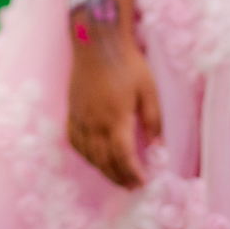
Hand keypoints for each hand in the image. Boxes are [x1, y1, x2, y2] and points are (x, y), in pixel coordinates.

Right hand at [67, 37, 160, 189]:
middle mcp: (95, 122)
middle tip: (131, 186)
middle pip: (105, 160)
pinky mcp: (72, 110)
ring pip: (88, 154)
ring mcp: (80, 117)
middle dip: (119, 177)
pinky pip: (74, 140)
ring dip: (102, 170)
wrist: (97, 42)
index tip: (142, 182)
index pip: (123, 156)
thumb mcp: (148, 89)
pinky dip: (84, 155)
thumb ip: (153, 120)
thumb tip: (157, 147)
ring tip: (116, 177)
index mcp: (116, 117)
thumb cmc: (126, 63)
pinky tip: (92, 158)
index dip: (132, 173)